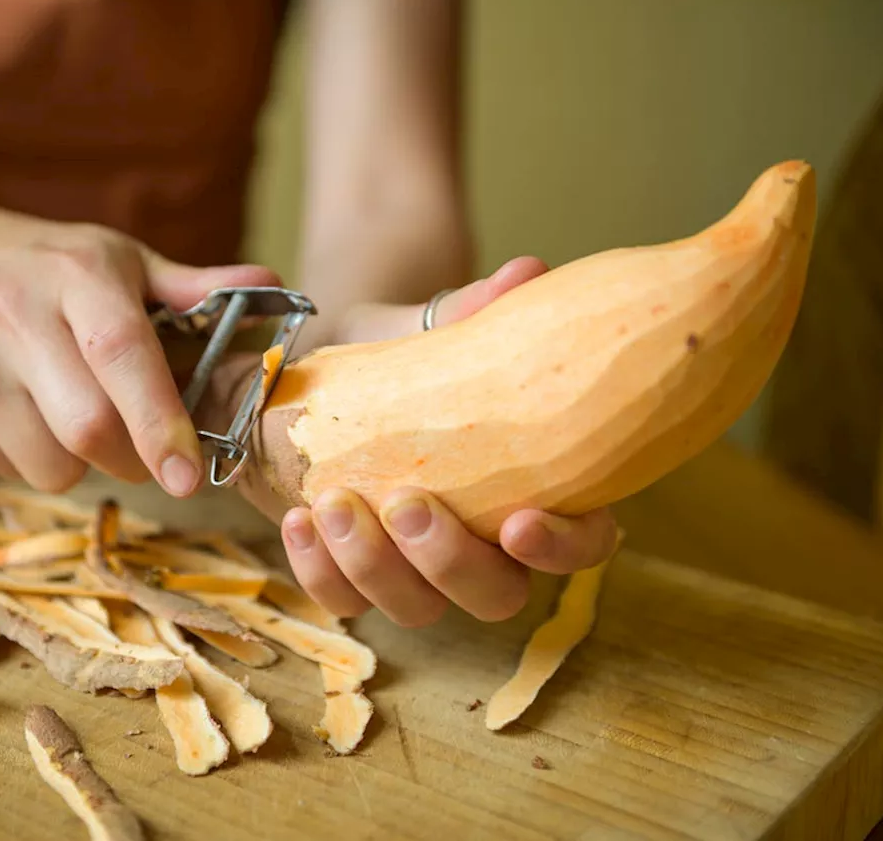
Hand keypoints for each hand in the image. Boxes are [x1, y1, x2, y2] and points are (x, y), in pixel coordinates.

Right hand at [0, 198, 278, 495]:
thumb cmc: (46, 268)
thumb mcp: (118, 261)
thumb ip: (194, 287)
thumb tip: (277, 287)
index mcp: (77, 275)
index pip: (122, 355)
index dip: (159, 422)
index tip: (188, 477)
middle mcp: (13, 313)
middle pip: (87, 428)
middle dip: (132, 458)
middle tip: (145, 450)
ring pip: (48, 464)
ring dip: (81, 464)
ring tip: (74, 415)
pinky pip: (6, 467)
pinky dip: (32, 459)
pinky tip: (25, 411)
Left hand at [207, 257, 618, 626]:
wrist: (315, 376)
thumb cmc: (394, 358)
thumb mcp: (424, 332)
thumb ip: (472, 314)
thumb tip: (526, 273)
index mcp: (534, 491)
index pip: (584, 544)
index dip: (563, 548)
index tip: (520, 522)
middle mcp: (485, 547)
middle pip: (496, 596)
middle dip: (450, 562)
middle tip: (407, 503)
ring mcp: (417, 572)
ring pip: (416, 609)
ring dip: (375, 567)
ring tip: (334, 503)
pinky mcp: (354, 578)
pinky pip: (342, 599)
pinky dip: (319, 568)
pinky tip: (298, 520)